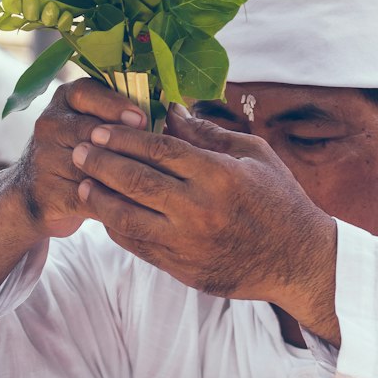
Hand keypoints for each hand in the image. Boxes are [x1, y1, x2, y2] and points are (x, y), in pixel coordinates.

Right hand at [0, 79, 149, 240]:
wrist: (34, 195)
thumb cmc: (81, 154)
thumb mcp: (95, 126)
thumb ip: (126, 117)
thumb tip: (177, 111)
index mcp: (65, 101)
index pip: (86, 92)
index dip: (114, 104)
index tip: (141, 118)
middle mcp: (49, 124)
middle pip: (88, 129)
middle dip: (121, 142)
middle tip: (152, 153)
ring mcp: (44, 159)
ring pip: (88, 166)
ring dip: (121, 175)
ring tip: (154, 183)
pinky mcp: (47, 193)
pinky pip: (86, 197)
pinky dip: (112, 203)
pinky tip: (138, 208)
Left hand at [71, 104, 338, 336]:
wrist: (298, 260)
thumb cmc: (278, 199)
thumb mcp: (253, 154)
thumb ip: (207, 134)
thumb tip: (169, 109)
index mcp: (218, 174)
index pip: (158, 150)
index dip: (123, 138)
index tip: (100, 129)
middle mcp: (199, 209)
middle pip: (135, 180)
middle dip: (101, 163)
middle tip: (79, 150)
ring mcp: (188, 243)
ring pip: (127, 217)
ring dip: (100, 198)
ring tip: (82, 183)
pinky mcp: (183, 268)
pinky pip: (138, 246)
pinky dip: (117, 228)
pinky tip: (106, 214)